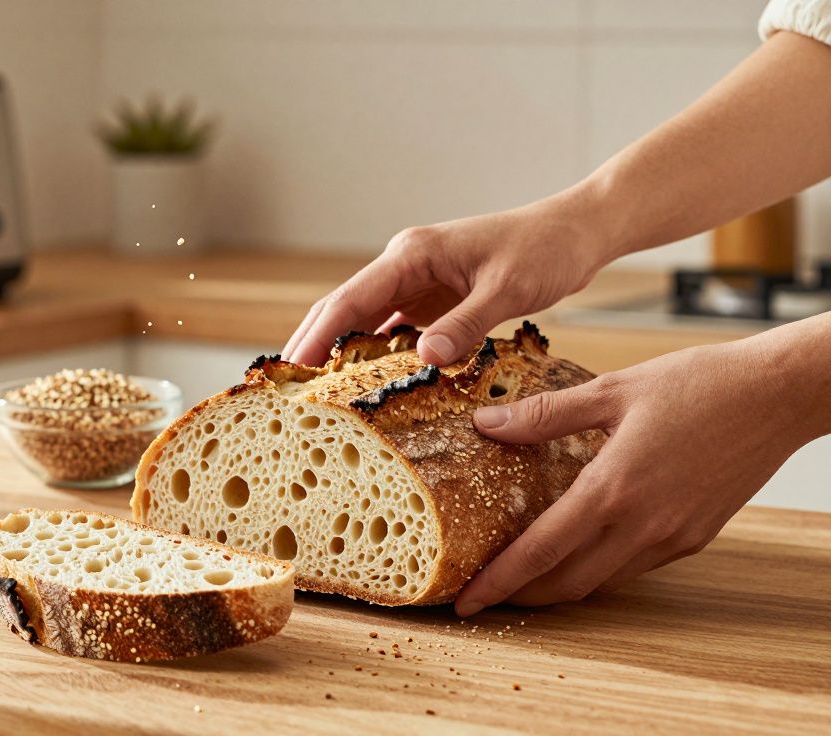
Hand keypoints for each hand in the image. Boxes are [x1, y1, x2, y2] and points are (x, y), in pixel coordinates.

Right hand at [282, 192, 612, 366]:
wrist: (576, 232)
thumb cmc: (545, 250)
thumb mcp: (508, 290)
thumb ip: (465, 325)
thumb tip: (424, 360)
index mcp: (412, 254)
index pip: (349, 300)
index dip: (316, 337)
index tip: (290, 371)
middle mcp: (404, 265)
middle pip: (343, 310)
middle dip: (311, 347)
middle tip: (283, 392)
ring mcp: (416, 283)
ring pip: (363, 322)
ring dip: (339, 355)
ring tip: (314, 396)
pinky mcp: (433, 300)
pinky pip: (393, 331)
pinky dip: (375, 357)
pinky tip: (365, 386)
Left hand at [454, 334, 823, 615]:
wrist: (778, 395)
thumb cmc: (699, 384)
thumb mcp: (613, 389)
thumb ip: (546, 414)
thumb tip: (486, 424)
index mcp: (613, 489)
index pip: (540, 552)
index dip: (499, 582)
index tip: (465, 601)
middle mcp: (643, 526)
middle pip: (567, 583)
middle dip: (522, 596)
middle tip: (484, 595)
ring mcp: (673, 538)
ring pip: (602, 581)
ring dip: (560, 586)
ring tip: (524, 577)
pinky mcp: (695, 538)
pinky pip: (635, 567)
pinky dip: (599, 569)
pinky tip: (580, 549)